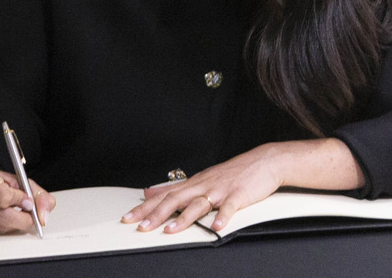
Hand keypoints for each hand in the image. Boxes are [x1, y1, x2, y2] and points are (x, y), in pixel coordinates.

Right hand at [0, 153, 55, 233]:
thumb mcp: (18, 179)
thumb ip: (37, 194)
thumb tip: (44, 215)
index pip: (3, 195)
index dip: (19, 201)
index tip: (29, 203)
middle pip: (2, 216)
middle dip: (23, 219)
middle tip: (31, 217)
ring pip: (0, 227)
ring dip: (13, 224)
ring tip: (15, 213)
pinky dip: (2, 228)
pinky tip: (1, 217)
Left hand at [120, 139, 363, 233]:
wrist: (263, 161)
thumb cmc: (232, 172)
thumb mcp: (200, 177)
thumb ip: (175, 187)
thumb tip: (149, 190)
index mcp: (194, 183)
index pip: (164, 195)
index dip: (145, 206)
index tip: (128, 217)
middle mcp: (203, 185)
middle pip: (175, 200)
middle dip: (156, 214)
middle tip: (141, 226)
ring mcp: (220, 190)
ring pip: (198, 203)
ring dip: (183, 218)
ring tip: (170, 230)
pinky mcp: (238, 195)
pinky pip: (229, 207)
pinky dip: (223, 216)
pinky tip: (217, 227)